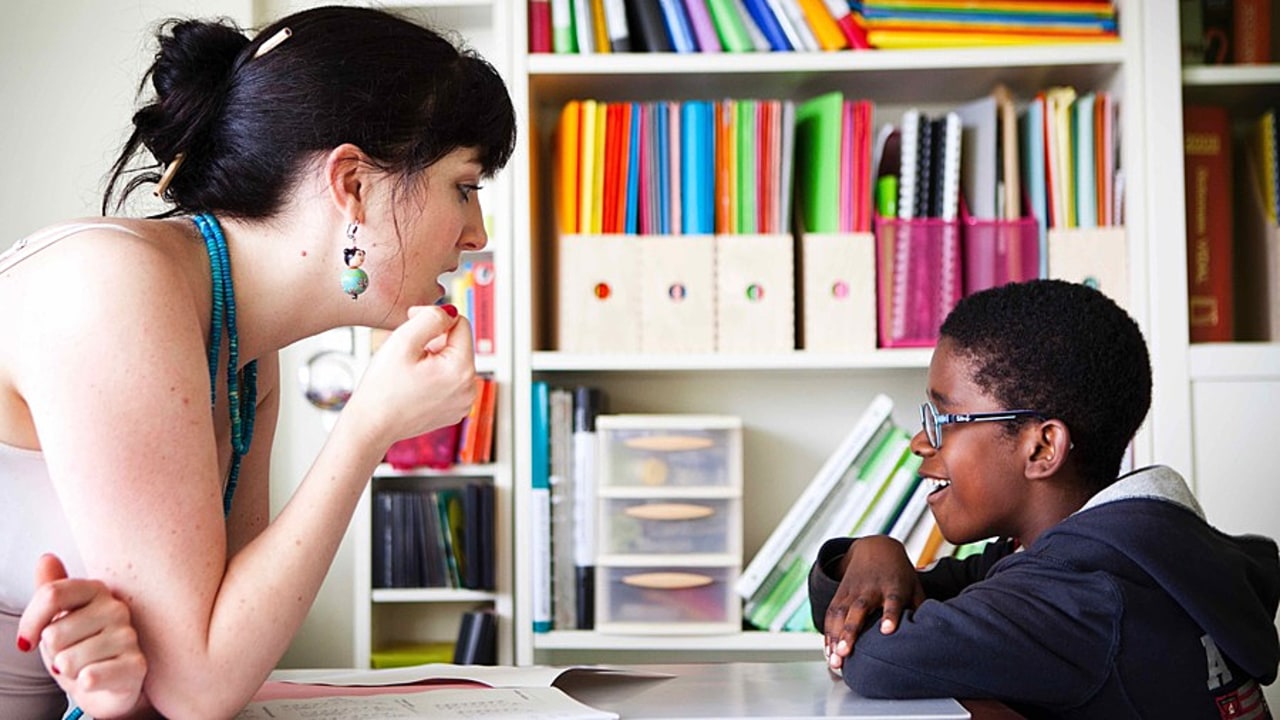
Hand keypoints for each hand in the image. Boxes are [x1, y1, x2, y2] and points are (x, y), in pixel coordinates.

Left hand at [16, 554, 147, 718]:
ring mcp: (129, 636)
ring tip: (85, 667)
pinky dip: (85, 682)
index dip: (30, 622)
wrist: (110, 685)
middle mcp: (116, 608)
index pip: (51, 594)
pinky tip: (95, 678)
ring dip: (69, 672)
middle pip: (54, 633)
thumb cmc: (83, 649)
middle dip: (53, 653)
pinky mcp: (135, 665)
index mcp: (96, 590)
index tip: (29, 640)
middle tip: (71, 654)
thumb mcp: (60, 620)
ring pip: (67, 660)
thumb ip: (52, 590)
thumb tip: (47, 558)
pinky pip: (90, 676)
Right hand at [347, 304, 477, 446]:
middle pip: (458, 343)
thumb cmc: (382, 387)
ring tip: (409, 369)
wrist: (371, 425)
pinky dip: (434, 374)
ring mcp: (464, 402)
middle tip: (407, 352)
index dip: (434, 318)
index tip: (411, 323)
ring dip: (433, 357)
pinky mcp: (455, 409)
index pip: (461, 324)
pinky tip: (414, 383)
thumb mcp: (403, 341)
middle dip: (434, 340)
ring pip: (453, 360)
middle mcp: (469, 388)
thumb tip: (449, 312)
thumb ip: (430, 318)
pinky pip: (450, 379)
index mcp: (462, 370)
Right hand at [823, 535, 923, 671]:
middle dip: (850, 631)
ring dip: (835, 636)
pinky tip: (829, 651)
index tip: (887, 630)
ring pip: (841, 613)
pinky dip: (828, 633)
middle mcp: (870, 588)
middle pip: (859, 609)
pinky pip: (831, 614)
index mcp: (893, 586)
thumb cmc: (899, 574)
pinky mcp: (840, 594)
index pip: (893, 601)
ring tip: (835, 659)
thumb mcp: (914, 586)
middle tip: (846, 652)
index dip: (890, 615)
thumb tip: (930, 634)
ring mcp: (852, 591)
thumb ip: (919, 608)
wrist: (875, 548)